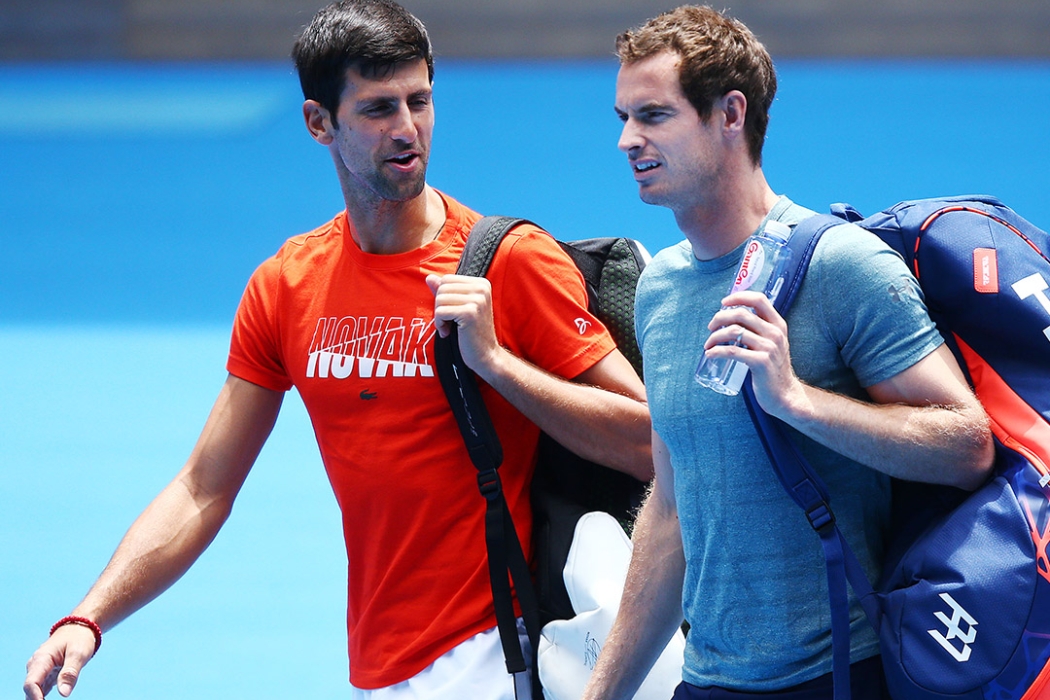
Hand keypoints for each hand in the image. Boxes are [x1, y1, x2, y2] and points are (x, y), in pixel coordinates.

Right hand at [24, 625, 96, 698]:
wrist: (78, 629)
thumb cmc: (79, 639)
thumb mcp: (79, 653)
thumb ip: (70, 673)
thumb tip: (64, 694)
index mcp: (42, 659)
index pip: (31, 682)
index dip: (35, 697)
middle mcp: (36, 665)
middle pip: (30, 688)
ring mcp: (39, 670)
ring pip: (33, 690)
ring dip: (39, 699)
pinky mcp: (44, 674)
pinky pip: (40, 688)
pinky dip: (42, 696)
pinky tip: (50, 699)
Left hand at [426, 273, 502, 375]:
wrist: (486, 355)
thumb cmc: (472, 332)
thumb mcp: (459, 307)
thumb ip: (446, 291)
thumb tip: (429, 277)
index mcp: (481, 283)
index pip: (447, 279)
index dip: (443, 297)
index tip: (452, 313)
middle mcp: (482, 288)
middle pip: (442, 287)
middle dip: (439, 306)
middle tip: (449, 322)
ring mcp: (477, 300)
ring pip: (439, 299)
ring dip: (439, 316)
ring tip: (449, 327)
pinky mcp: (470, 313)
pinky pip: (440, 312)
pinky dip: (439, 324)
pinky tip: (448, 332)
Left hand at [702, 290, 803, 416]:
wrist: (784, 394)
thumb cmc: (772, 368)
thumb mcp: (771, 343)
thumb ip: (758, 329)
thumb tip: (731, 318)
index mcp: (778, 324)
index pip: (759, 299)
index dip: (739, 297)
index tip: (723, 302)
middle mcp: (775, 333)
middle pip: (742, 314)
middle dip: (720, 318)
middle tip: (710, 327)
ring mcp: (769, 347)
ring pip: (734, 331)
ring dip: (715, 336)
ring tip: (708, 344)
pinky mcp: (761, 362)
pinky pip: (733, 351)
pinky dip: (717, 351)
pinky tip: (710, 354)